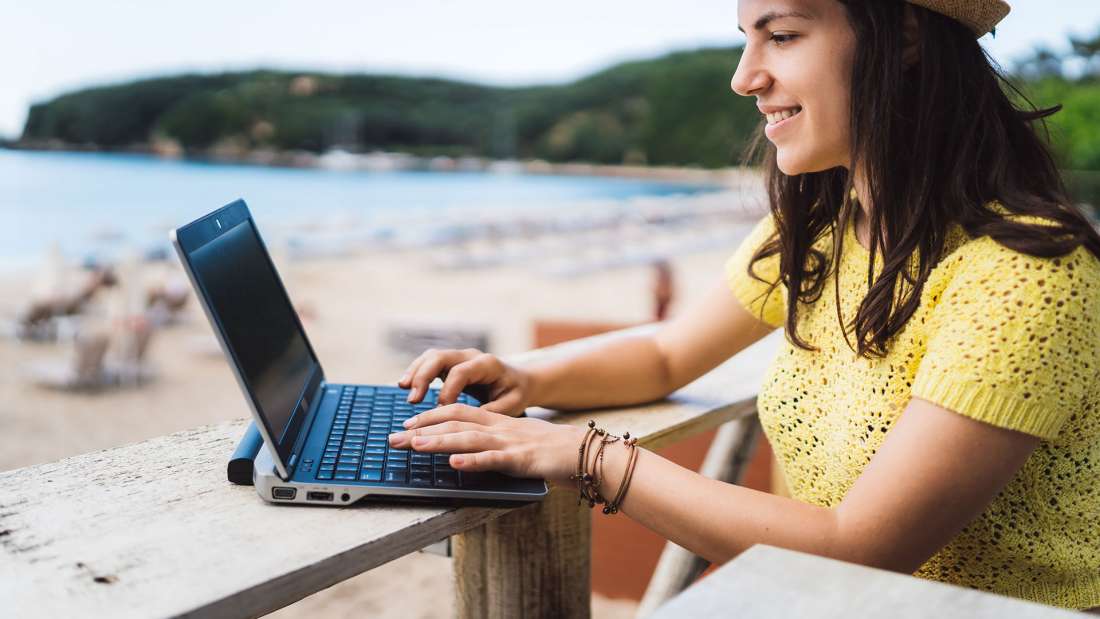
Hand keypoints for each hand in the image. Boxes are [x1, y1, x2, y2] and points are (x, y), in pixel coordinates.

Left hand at [387, 404, 583, 484]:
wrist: (586, 452)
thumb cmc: (551, 452)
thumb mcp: (516, 442)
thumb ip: (492, 444)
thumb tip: (465, 452)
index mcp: (497, 422)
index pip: (456, 413)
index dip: (429, 418)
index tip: (406, 427)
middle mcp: (499, 428)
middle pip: (454, 423)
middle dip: (422, 430)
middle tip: (394, 439)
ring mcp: (510, 443)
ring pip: (468, 438)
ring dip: (439, 441)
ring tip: (415, 445)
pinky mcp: (522, 460)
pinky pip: (494, 460)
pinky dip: (474, 461)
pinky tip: (455, 464)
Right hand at [397, 348, 532, 415]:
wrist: (520, 381)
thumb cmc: (516, 393)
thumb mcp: (511, 405)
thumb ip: (490, 411)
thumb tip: (467, 422)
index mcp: (487, 364)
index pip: (461, 372)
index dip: (448, 390)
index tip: (441, 410)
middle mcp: (471, 356)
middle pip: (441, 357)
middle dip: (424, 376)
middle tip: (413, 399)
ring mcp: (460, 357)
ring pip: (432, 356)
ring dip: (416, 372)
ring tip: (403, 389)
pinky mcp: (451, 363)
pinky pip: (430, 362)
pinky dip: (417, 372)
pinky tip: (405, 386)